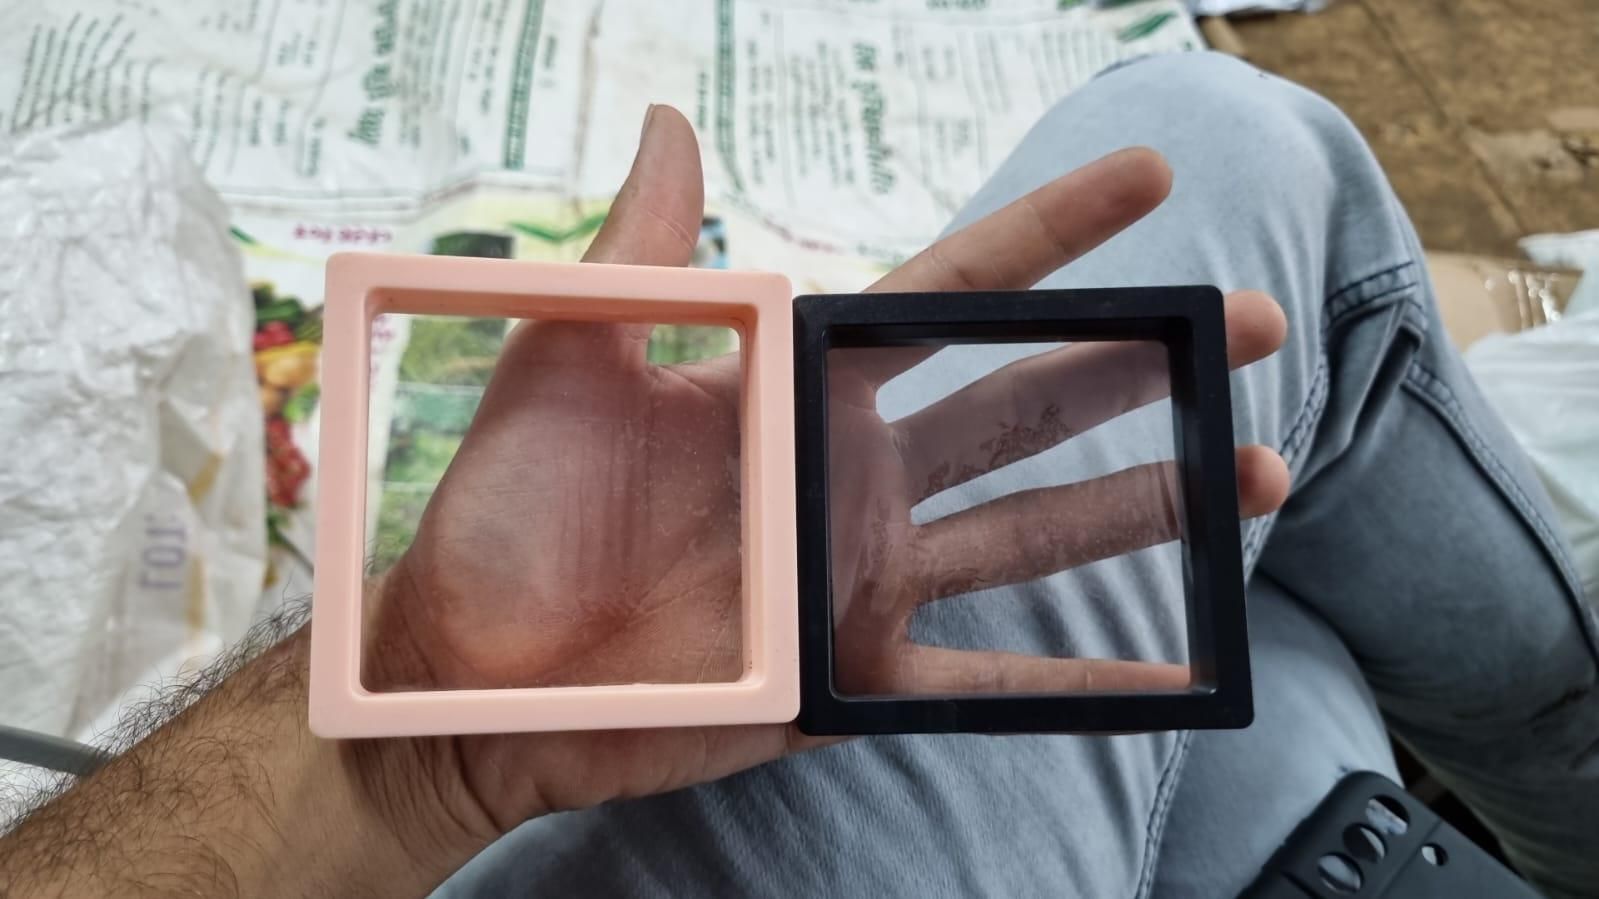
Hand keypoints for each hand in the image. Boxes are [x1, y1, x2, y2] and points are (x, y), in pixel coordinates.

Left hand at [364, 105, 1289, 847]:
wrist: (463, 672)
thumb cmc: (503, 512)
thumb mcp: (567, 362)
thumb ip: (642, 253)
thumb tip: (672, 121)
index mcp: (799, 386)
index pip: (950, 295)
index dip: (1049, 237)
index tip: (1145, 177)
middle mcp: (853, 472)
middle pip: (1026, 405)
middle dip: (1141, 362)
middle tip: (1250, 324)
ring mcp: (862, 575)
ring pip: (1033, 529)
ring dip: (1148, 502)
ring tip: (1257, 471)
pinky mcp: (851, 678)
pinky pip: (985, 686)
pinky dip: (1080, 684)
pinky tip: (1175, 674)